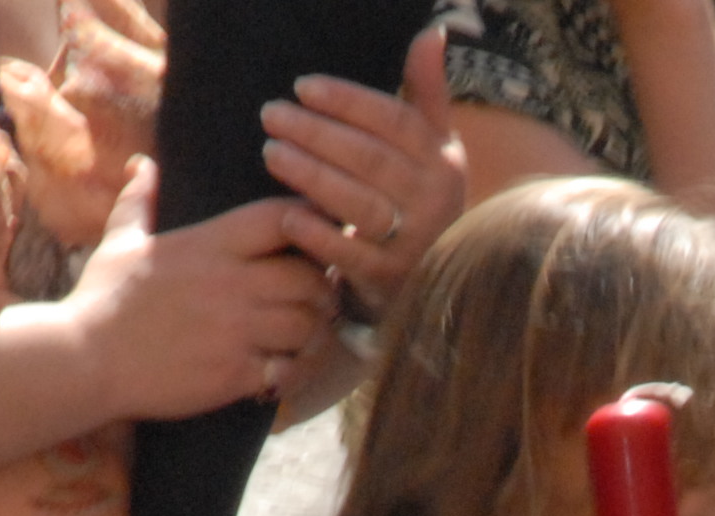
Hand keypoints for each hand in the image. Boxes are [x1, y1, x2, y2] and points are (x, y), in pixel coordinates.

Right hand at [64, 158, 339, 420]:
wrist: (85, 359)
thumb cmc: (102, 300)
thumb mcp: (119, 241)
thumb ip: (139, 202)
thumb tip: (142, 165)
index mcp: (209, 243)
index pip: (282, 217)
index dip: (308, 221)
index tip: (314, 235)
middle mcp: (230, 283)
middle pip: (310, 276)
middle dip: (321, 288)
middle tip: (318, 298)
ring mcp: (236, 330)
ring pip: (308, 325)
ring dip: (313, 332)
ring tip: (303, 337)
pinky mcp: (235, 373)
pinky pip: (290, 369)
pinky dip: (293, 372)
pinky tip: (281, 371)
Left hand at [261, 27, 467, 317]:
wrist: (435, 278)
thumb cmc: (420, 199)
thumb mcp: (433, 147)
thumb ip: (426, 93)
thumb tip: (431, 33)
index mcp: (443, 161)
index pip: (395, 122)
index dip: (348, 101)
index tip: (303, 87)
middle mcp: (435, 202)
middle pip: (371, 159)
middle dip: (318, 134)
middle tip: (271, 115)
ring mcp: (414, 244)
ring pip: (360, 205)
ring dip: (312, 177)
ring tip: (270, 152)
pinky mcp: (390, 282)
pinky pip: (351, 257)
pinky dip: (319, 236)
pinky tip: (286, 215)